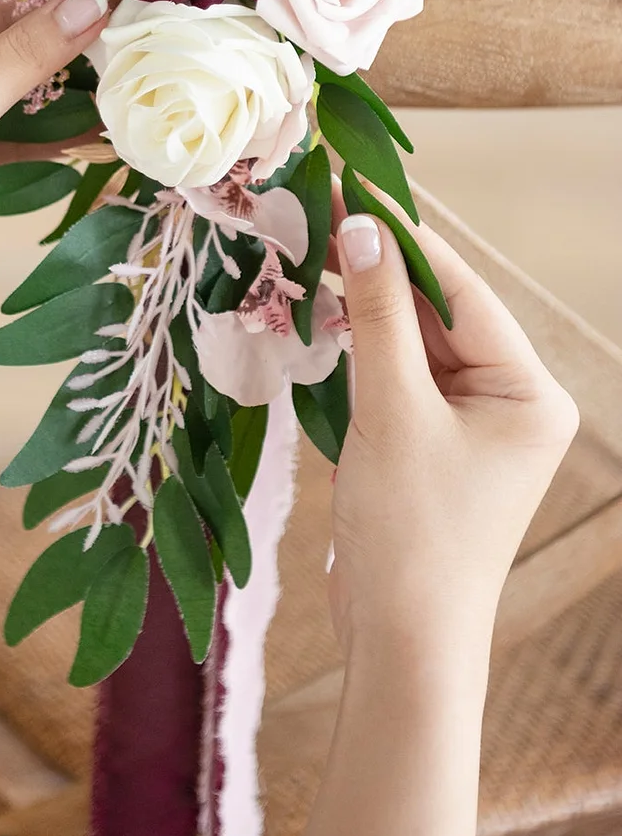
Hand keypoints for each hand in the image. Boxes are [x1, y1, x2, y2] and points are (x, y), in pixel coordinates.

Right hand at [328, 207, 578, 656]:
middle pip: (438, 310)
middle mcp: (512, 402)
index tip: (348, 187)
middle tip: (314, 211)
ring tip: (305, 249)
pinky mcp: (431, 446)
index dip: (402, 237)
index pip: (462, 290)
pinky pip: (397, 376)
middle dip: (375, 268)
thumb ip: (376, 316)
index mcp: (530, 392)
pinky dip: (358, 347)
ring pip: (412, 340)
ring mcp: (471, 425)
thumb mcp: (391, 412)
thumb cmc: (412, 535)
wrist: (400, 647)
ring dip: (361, 304)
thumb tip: (360, 228)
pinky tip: (317, 313)